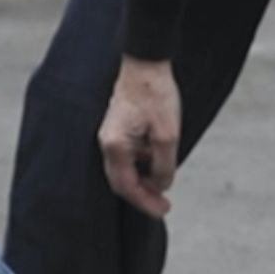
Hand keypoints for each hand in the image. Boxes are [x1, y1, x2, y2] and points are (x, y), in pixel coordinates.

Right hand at [97, 56, 181, 219]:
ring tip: (164, 186)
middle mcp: (107, 143)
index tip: (163, 211)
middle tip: (164, 206)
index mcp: (115, 146)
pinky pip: (127, 156)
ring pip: (124, 170)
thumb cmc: (156, 95)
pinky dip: (142, 166)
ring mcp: (110, 135)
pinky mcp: (118, 129)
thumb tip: (161, 186)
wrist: (146, 63)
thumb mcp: (167, 135)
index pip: (127, 186)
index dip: (145, 202)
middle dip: (142, 196)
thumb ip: (163, 166)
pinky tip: (158, 165)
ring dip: (143, 181)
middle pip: (121, 182)